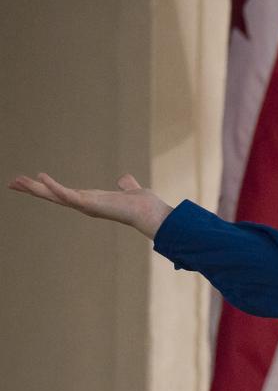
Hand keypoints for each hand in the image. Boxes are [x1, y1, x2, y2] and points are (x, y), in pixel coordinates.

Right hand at [7, 172, 172, 239]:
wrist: (151, 214)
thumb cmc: (143, 205)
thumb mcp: (131, 190)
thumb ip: (126, 185)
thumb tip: (125, 179)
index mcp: (92, 200)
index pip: (64, 193)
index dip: (48, 187)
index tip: (33, 181)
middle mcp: (86, 204)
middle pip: (53, 196)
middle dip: (33, 189)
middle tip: (13, 183)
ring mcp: (86, 205)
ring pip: (54, 196)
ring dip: (35, 188)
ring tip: (16, 181)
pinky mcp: (89, 203)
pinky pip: (67, 194)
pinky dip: (53, 186)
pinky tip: (39, 177)